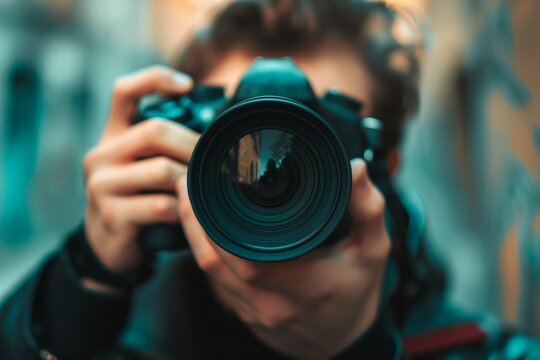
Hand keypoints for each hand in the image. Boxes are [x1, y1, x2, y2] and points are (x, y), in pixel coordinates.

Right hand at [82, 66, 198, 290]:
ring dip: (193, 181)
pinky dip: (185, 210)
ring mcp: (102, 186)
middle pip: (154, 130)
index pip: (124, 91)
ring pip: (162, 171)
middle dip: (193, 144)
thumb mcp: (143, 166)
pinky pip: (161, 207)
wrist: (108, 245)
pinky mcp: (112, 216)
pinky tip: (193, 215)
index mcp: (112, 135)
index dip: (155, 80)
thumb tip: (218, 129)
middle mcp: (101, 155)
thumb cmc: (138, 198)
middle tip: (217, 159)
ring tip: (208, 190)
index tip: (188, 86)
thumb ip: (165, 147)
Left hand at [177, 158, 389, 358]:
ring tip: (189, 197)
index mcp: (301, 285)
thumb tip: (355, 168)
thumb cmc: (357, 294)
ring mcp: (253, 311)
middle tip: (189, 180)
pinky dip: (204, 250)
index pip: (242, 252)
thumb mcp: (373, 251)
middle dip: (193, 216)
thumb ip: (368, 209)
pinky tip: (204, 227)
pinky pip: (214, 279)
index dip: (214, 218)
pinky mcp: (244, 313)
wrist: (345, 343)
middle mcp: (269, 302)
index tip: (209, 181)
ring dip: (192, 232)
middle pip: (212, 258)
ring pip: (207, 270)